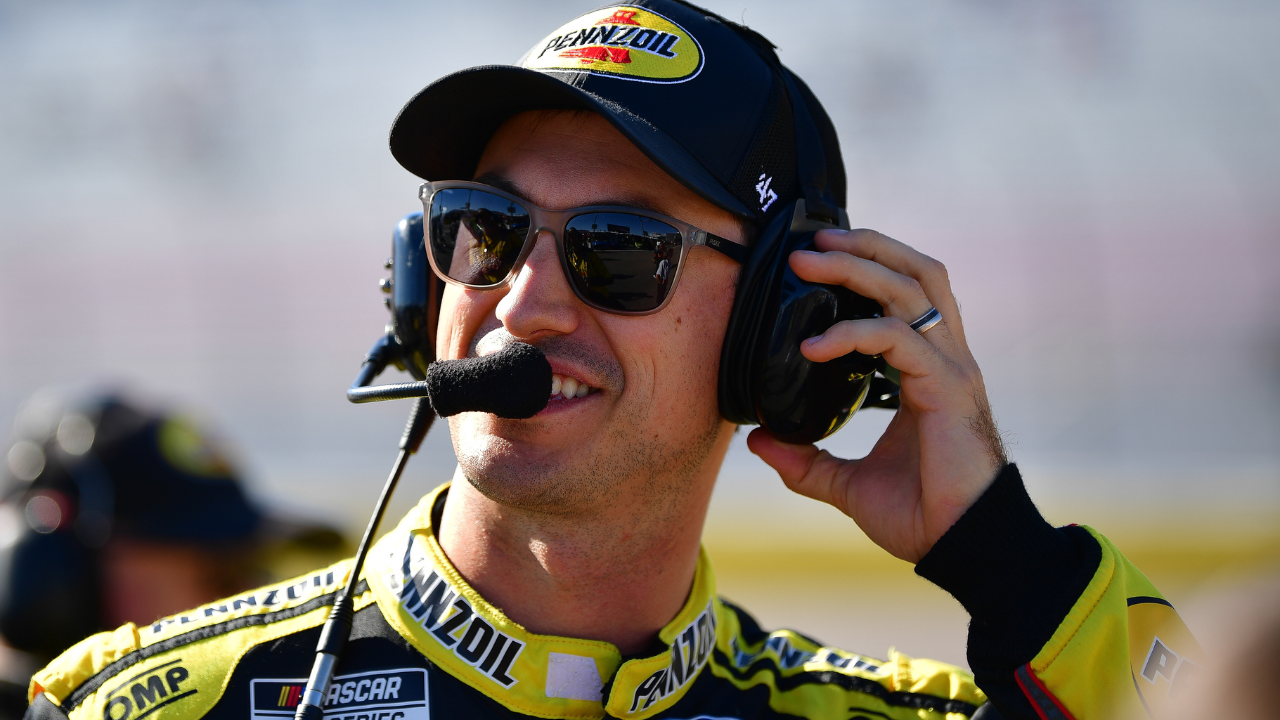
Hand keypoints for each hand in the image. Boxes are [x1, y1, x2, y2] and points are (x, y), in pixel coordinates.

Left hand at [746, 229, 1006, 562]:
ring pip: (912, 289)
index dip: (869, 268)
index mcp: (927, 372)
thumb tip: (759, 444)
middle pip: (916, 273)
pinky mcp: (947, 389)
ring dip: (860, 267)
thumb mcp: (848, 486)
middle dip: (864, 248)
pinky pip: (898, 339)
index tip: (817, 263)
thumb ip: (807, 462)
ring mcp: (950, 369)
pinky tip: (813, 345)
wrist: (965, 548)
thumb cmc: (922, 515)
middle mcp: (945, 359)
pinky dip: (853, 332)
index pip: (907, 296)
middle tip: (810, 245)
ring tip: (811, 263)